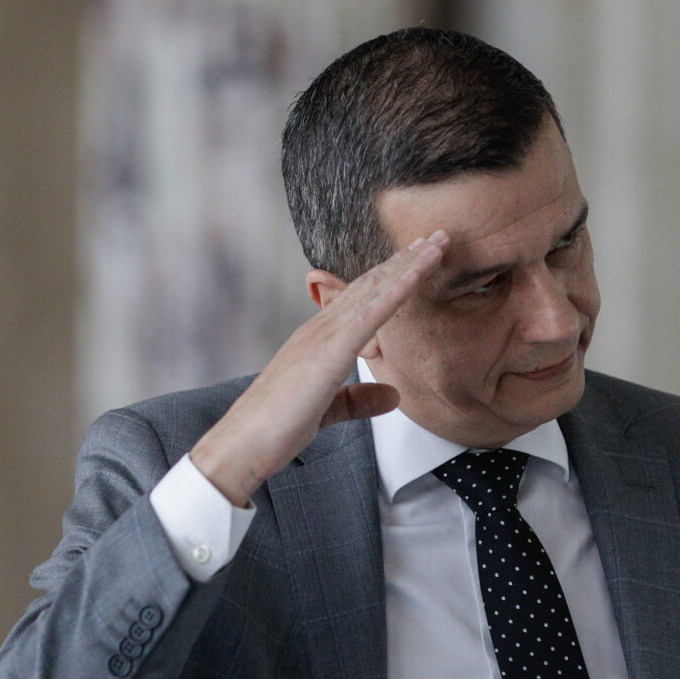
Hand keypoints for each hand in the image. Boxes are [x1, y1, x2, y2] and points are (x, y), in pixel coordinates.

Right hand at [189, 230, 448, 505]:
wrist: (242, 442)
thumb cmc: (275, 428)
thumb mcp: (328, 410)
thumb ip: (358, 399)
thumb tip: (393, 394)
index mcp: (319, 339)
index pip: (362, 299)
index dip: (391, 276)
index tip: (418, 258)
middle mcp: (321, 328)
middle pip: (371, 285)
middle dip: (405, 259)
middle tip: (436, 236)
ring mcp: (324, 335)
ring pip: (375, 290)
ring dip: (409, 264)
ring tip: (437, 241)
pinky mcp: (329, 351)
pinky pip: (371, 313)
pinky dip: (398, 289)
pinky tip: (418, 272)